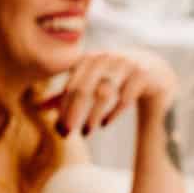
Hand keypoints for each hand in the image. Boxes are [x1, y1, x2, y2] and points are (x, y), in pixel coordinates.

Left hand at [41, 50, 175, 137]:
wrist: (154, 69)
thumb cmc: (114, 77)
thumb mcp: (91, 81)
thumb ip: (68, 93)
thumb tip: (40, 108)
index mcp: (89, 59)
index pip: (70, 86)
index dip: (62, 109)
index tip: (58, 129)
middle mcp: (105, 58)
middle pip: (84, 89)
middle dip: (73, 114)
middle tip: (66, 134)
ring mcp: (125, 64)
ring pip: (104, 93)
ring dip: (92, 115)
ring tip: (86, 133)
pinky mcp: (142, 74)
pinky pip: (125, 97)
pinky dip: (113, 112)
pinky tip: (104, 125)